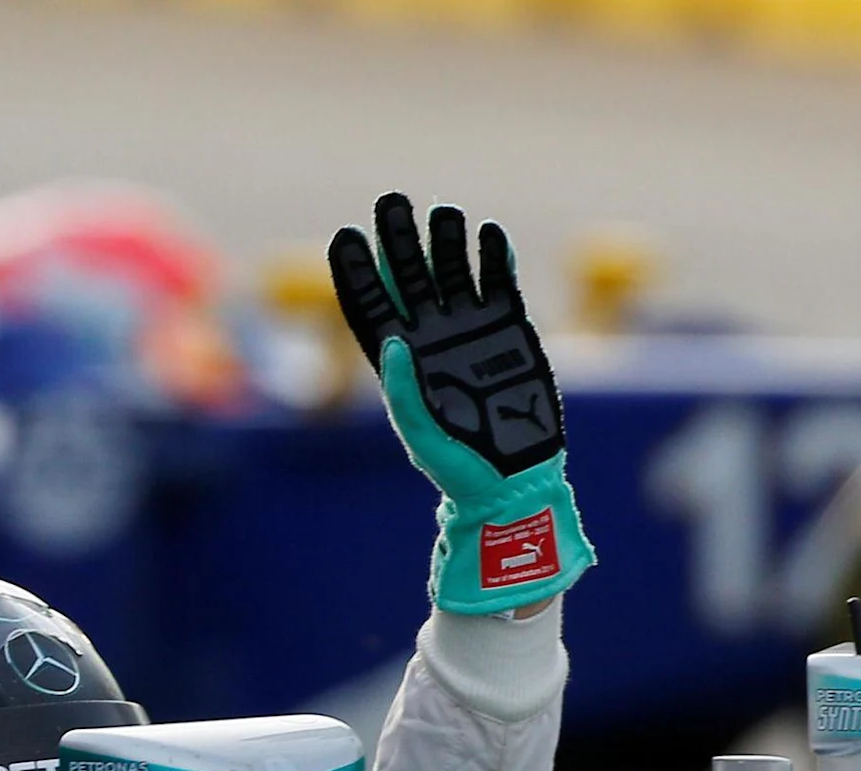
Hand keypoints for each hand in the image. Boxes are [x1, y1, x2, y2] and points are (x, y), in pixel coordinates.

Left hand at [329, 193, 593, 614]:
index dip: (358, 272)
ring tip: (443, 212)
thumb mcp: (423, 434)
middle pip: (409, 278)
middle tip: (393, 201)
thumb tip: (392, 343)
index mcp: (399, 361)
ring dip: (447, 243)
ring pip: (453, 274)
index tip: (347, 236)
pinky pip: (500, 286)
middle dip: (400, 240)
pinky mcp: (510, 331)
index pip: (371, 306)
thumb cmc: (459, 466)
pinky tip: (489, 234)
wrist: (513, 478)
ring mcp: (470, 332)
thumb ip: (405, 392)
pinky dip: (495, 260)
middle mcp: (431, 339)